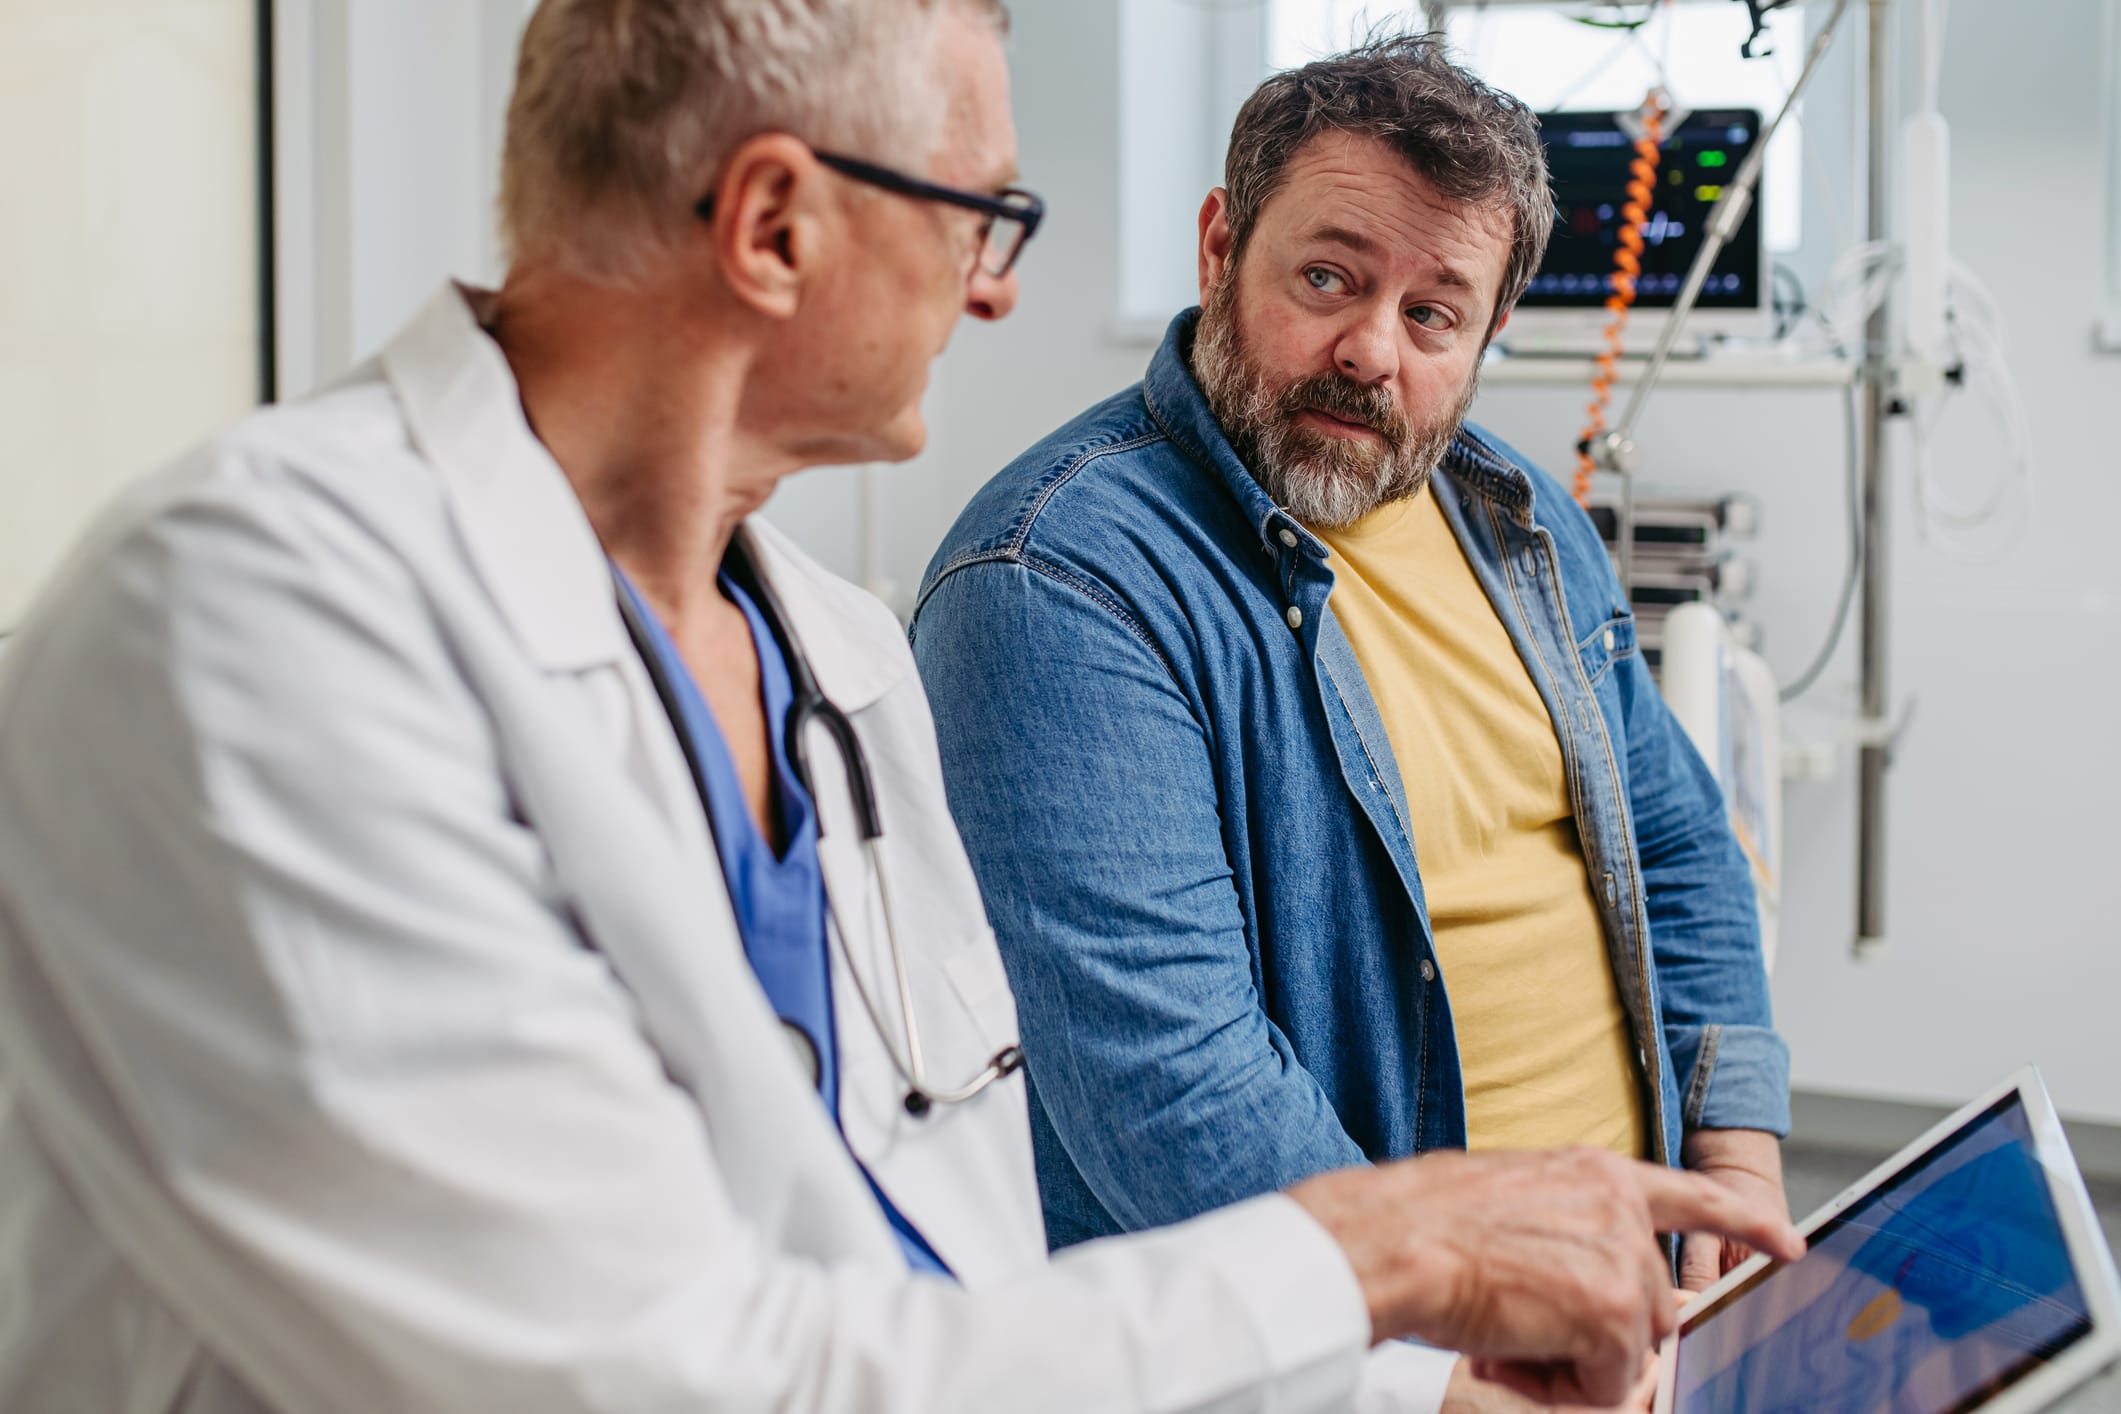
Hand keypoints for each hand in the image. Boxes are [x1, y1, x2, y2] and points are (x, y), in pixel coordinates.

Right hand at [1288, 1147, 1802, 1407]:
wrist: (1396, 1239)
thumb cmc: (1425, 1222)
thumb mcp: (1513, 1198)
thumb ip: (1564, 1227)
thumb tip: (1576, 1284)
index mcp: (1596, 1173)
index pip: (1691, 1195)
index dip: (1743, 1222)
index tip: (1786, 1242)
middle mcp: (1621, 1209)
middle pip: (1652, 1305)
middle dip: (1599, 1332)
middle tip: (1521, 1327)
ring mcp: (1624, 1261)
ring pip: (1629, 1350)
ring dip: (1574, 1362)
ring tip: (1505, 1335)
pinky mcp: (1613, 1312)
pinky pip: (1605, 1385)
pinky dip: (1560, 1387)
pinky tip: (1511, 1353)